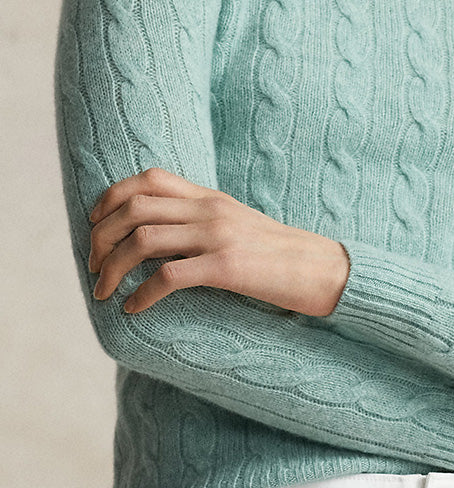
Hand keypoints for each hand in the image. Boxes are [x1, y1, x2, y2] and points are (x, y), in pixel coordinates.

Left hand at [87, 167, 349, 316]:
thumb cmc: (280, 257)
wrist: (324, 270)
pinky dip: (141, 294)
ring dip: (112, 267)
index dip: (111, 198)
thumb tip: (159, 239)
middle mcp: (211, 210)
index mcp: (212, 198)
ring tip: (103, 291)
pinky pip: (168, 276)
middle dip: (101, 238)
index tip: (96, 225)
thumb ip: (203, 223)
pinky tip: (134, 308)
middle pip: (134, 208)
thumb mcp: (239, 227)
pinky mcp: (227, 267)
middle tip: (94, 266)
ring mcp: (219, 236)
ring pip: (143, 239)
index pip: (149, 179)